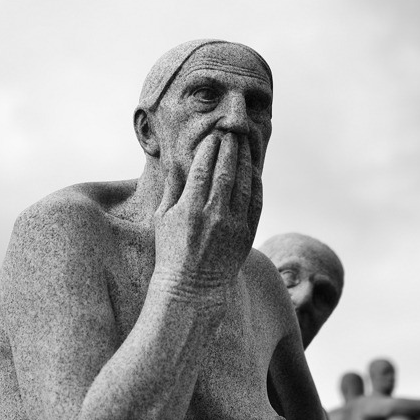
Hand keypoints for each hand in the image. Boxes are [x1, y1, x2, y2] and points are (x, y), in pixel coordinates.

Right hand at [154, 132, 260, 296]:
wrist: (192, 287)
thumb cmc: (171, 250)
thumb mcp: (163, 217)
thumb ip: (172, 187)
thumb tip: (176, 160)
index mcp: (190, 209)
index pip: (203, 170)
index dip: (210, 150)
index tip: (214, 136)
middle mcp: (213, 214)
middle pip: (226, 172)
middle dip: (230, 148)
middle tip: (232, 132)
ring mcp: (233, 225)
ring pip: (244, 184)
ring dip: (245, 161)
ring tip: (245, 144)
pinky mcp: (246, 234)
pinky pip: (255, 202)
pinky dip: (256, 183)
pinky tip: (253, 170)